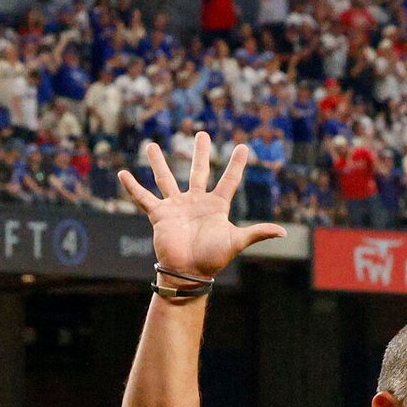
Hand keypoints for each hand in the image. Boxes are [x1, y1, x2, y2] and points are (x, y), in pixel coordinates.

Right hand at [116, 131, 287, 280]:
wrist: (188, 272)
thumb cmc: (212, 258)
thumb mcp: (236, 241)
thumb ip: (257, 233)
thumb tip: (284, 232)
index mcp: (215, 206)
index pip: (228, 180)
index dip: (236, 164)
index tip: (243, 147)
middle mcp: (195, 202)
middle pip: (198, 171)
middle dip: (200, 153)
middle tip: (201, 134)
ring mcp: (176, 206)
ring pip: (166, 179)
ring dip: (158, 163)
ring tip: (150, 145)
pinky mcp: (159, 214)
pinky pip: (143, 197)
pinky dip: (133, 187)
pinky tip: (123, 174)